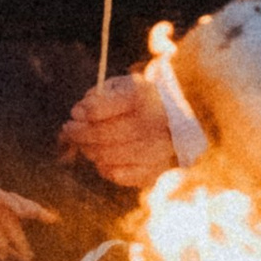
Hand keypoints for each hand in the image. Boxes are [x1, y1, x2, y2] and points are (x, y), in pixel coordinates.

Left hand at [0, 181, 60, 260]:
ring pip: (12, 229)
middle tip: (52, 218)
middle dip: (34, 212)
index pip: (5, 198)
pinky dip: (5, 250)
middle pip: (17, 208)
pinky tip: (5, 259)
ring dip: (20, 242)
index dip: (16, 204)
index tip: (26, 212)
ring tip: (28, 257)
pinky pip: (2, 240)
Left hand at [61, 74, 177, 188]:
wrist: (192, 116)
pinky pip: (123, 175)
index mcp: (143, 97)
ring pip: (110, 157)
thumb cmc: (148, 97)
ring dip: (90, 151)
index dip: (82, 113)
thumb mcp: (125, 85)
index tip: (75, 113)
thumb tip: (78, 113)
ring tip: (84, 144)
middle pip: (102, 135)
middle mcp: (153, 124)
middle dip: (79, 134)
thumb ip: (100, 96)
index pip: (99, 110)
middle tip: (69, 130)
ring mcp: (158, 150)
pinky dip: (108, 169)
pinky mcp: (160, 169)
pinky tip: (103, 159)